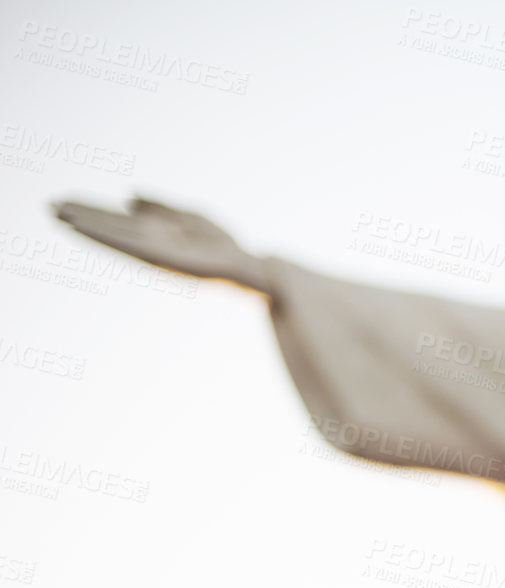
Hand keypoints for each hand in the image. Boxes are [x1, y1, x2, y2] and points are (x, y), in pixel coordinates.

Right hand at [51, 196, 272, 291]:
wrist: (250, 266)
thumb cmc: (224, 245)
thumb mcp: (191, 216)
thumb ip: (160, 207)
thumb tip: (128, 198)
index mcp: (156, 233)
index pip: (116, 219)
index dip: (91, 210)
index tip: (64, 201)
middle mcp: (152, 244)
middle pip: (110, 226)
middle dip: (81, 216)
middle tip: (48, 205)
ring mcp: (157, 252)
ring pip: (114, 236)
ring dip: (88, 226)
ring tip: (59, 214)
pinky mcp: (165, 260)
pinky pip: (132, 246)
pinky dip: (110, 238)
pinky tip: (94, 231)